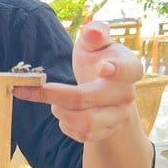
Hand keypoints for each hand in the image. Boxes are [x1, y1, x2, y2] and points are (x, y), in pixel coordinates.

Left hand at [12, 21, 143, 142]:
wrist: (104, 89)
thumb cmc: (98, 60)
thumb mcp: (94, 44)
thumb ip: (95, 34)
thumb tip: (93, 32)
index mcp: (129, 68)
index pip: (129, 70)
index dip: (117, 70)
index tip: (102, 68)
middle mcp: (127, 94)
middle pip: (88, 98)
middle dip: (55, 95)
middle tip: (38, 88)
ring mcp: (118, 116)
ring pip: (85, 123)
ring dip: (60, 113)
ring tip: (54, 103)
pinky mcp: (107, 132)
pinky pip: (83, 136)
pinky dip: (65, 125)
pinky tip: (63, 114)